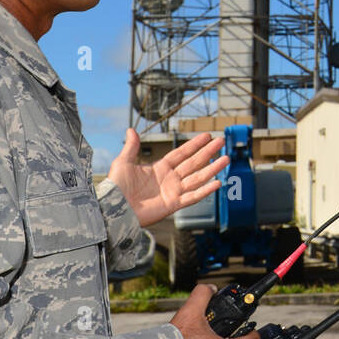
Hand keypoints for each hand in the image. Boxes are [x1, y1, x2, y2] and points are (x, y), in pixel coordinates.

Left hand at [107, 129, 229, 227]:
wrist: (113, 209)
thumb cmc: (115, 187)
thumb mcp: (123, 162)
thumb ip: (131, 147)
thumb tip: (131, 129)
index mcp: (159, 168)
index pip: (181, 154)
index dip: (194, 145)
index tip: (206, 136)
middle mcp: (169, 179)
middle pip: (193, 163)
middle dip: (208, 152)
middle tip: (221, 141)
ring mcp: (173, 192)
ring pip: (198, 178)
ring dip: (212, 169)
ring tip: (225, 159)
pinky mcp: (173, 204)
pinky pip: (193, 196)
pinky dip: (206, 190)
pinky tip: (217, 182)